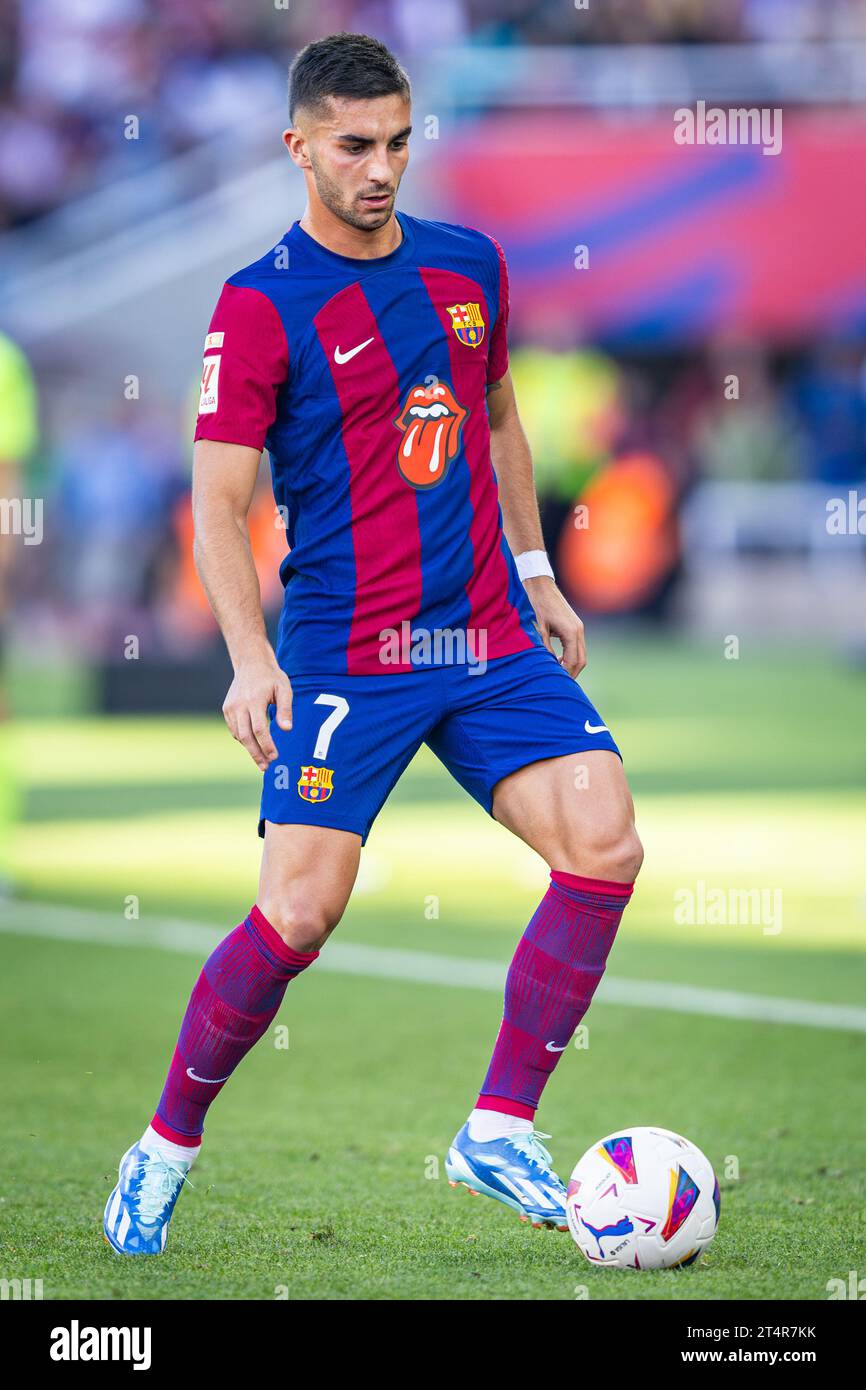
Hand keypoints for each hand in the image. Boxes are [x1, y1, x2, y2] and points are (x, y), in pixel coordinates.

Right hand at [222, 653, 292, 770]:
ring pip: (239, 735)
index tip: (275, 756)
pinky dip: (244, 739)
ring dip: (250, 749)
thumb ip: (285, 710)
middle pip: (245, 736)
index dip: (267, 745)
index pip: (259, 729)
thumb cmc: (271, 677)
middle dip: (256, 754)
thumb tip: (287, 729)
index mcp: (254, 700)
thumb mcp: (284, 689)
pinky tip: (254, 743)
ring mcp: (230, 708)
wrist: (250, 663)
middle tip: (266, 767)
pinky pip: (235, 729)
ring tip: (262, 759)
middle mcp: (239, 705)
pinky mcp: (226, 709)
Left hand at [524, 575, 586, 676]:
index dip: (566, 674)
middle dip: (572, 673)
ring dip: (572, 664)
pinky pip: (577, 645)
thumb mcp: (538, 629)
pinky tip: (559, 660)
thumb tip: (549, 666)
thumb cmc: (536, 604)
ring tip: (559, 674)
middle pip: (581, 659)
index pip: (573, 660)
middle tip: (560, 683)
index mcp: (571, 632)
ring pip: (581, 653)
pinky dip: (571, 655)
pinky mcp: (575, 625)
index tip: (558, 684)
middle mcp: (578, 630)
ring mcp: (578, 627)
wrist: (539, 584)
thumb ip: (545, 649)